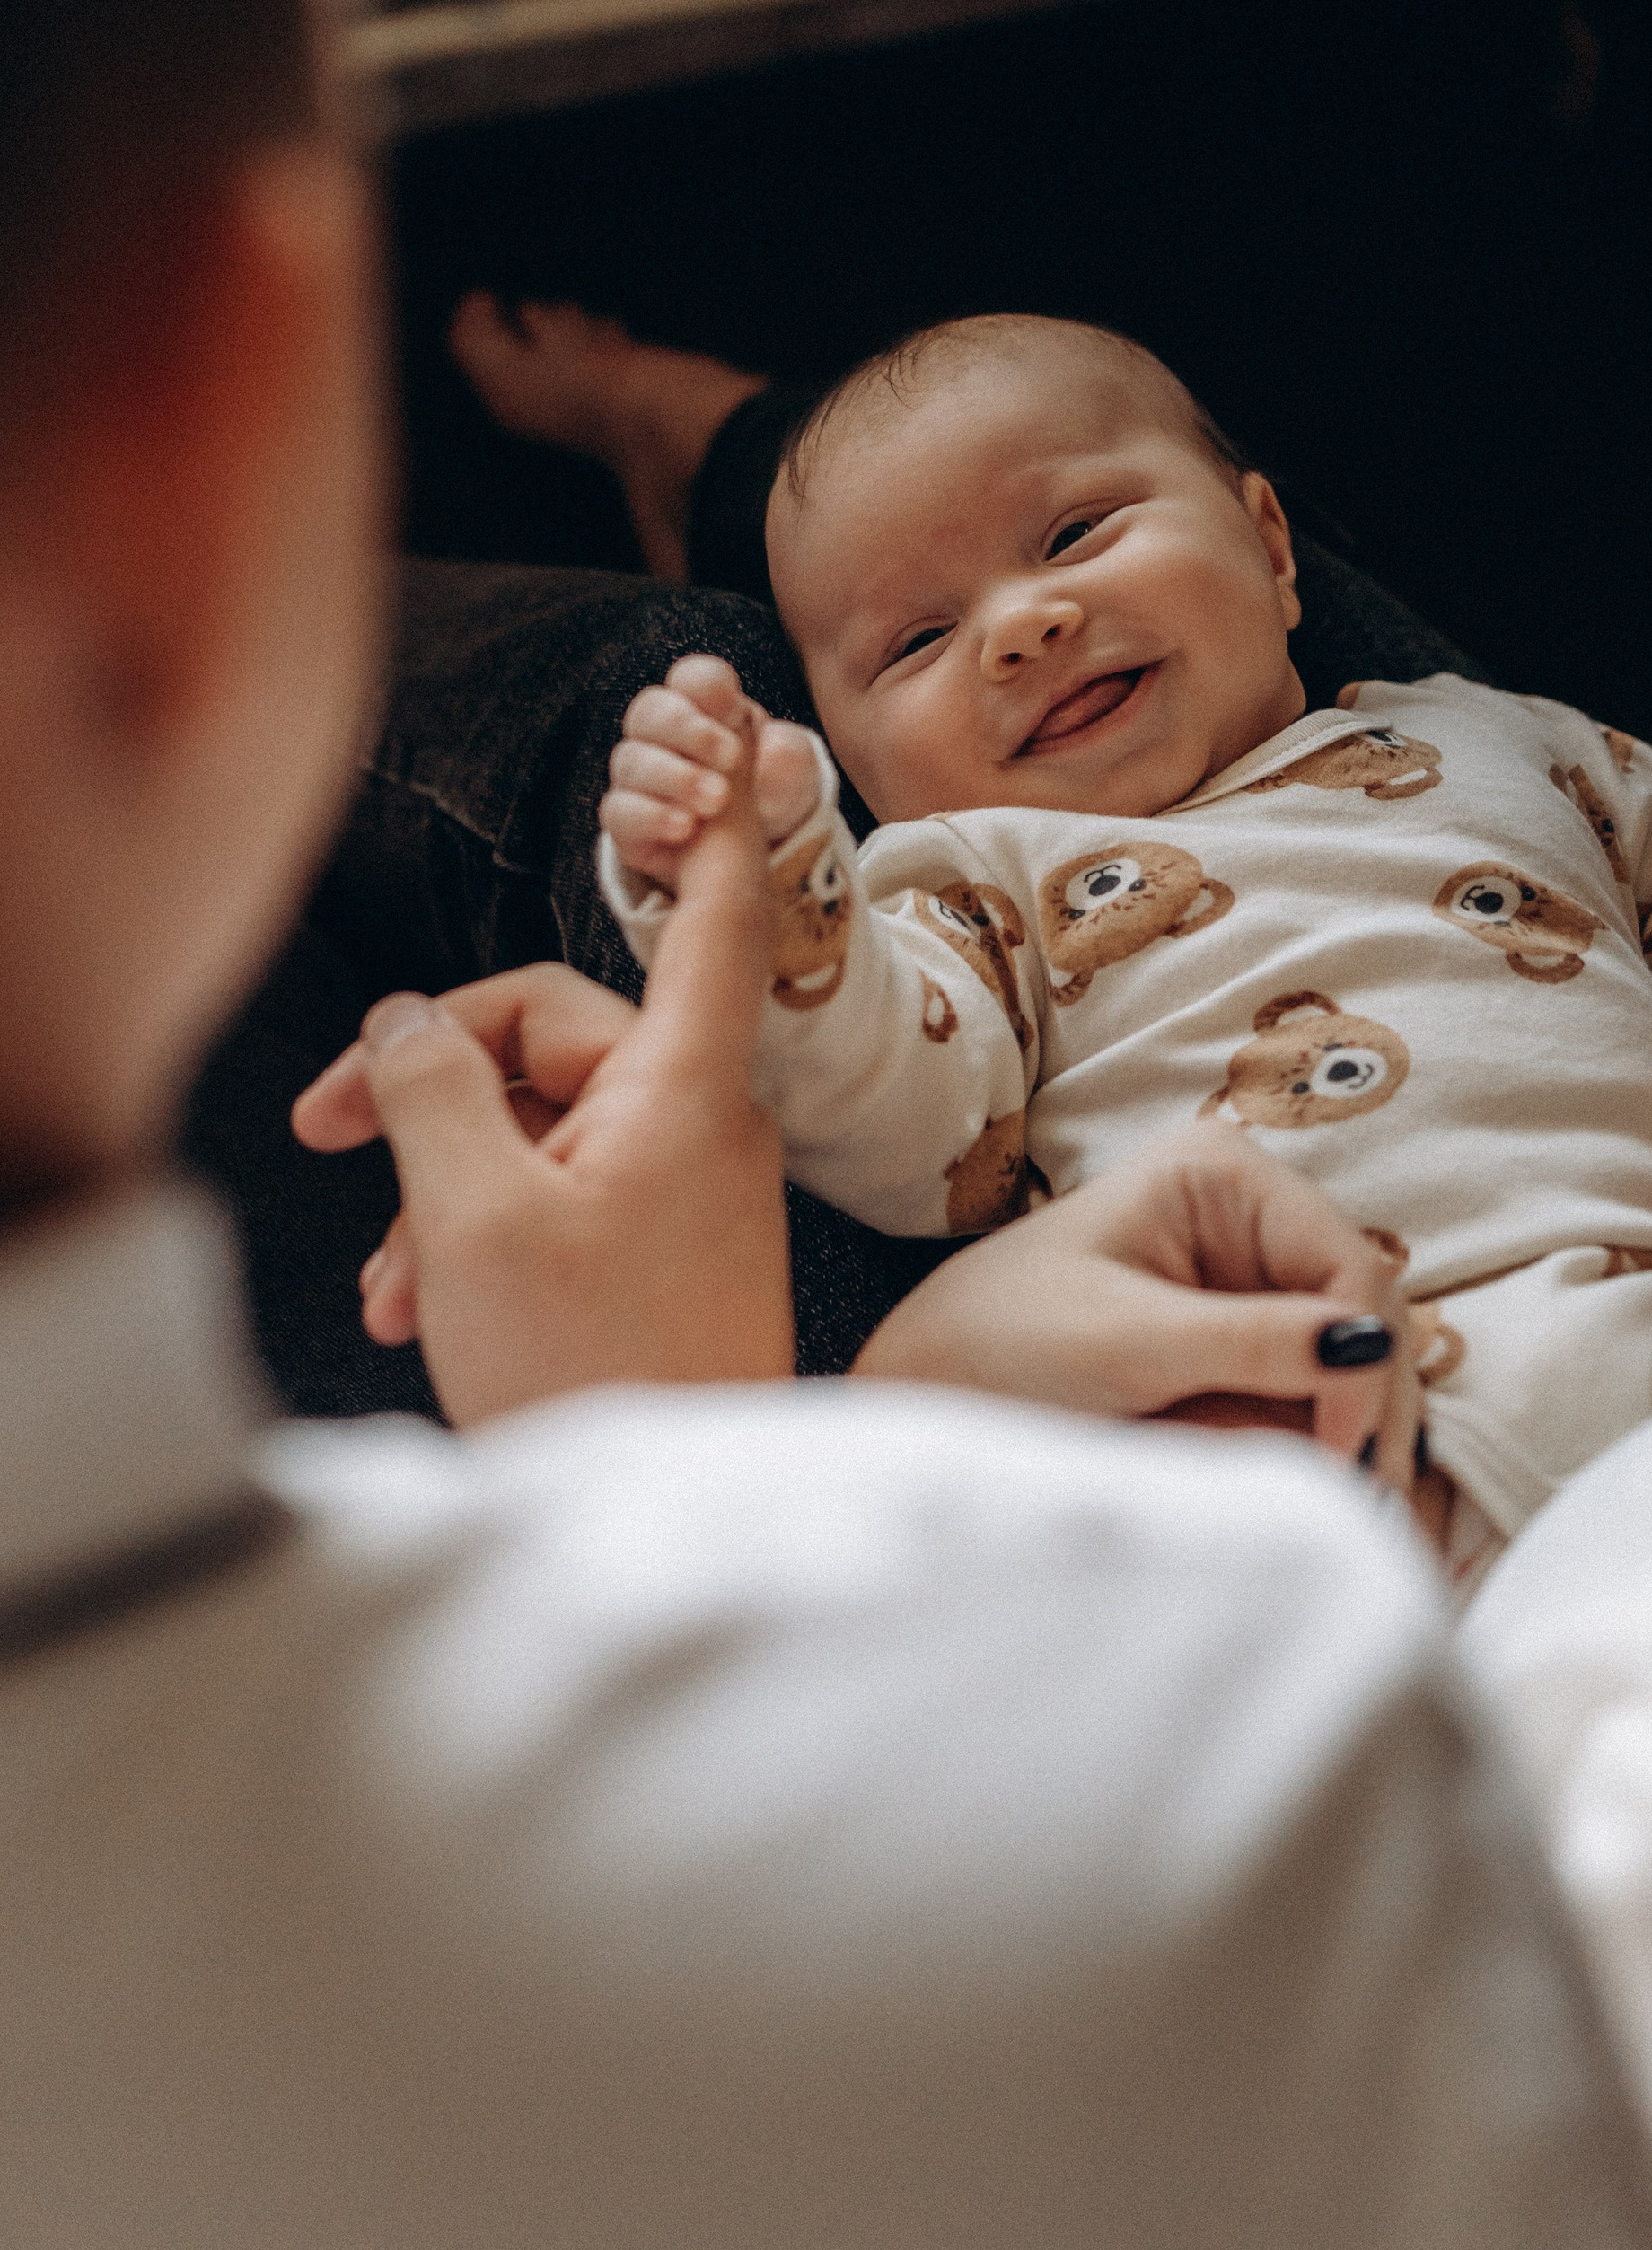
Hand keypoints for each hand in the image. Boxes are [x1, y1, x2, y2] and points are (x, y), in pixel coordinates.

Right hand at [290, 719, 796, 1421]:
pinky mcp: (661, 1257)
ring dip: (443, 1188)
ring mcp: (685, 1192)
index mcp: (683, 1086)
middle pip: (555, 1030)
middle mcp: (698, 1123)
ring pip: (538, 1130)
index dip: (709, 814)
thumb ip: (432, 1090)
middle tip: (327, 1132)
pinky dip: (481, 1238)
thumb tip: (404, 1018)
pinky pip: (558, 1200)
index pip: (708, 912)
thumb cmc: (592, 1366)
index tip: (727, 724)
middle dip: (432, 1080)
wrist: (672, 1525)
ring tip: (388, 1284)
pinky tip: (420, 1309)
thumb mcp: (478, 1213)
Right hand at [601, 652, 821, 892]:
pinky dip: (652, 816)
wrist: (754, 841)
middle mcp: (661, 735)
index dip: (708, 688)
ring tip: (717, 800)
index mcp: (705, 706)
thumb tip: (770, 755)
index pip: (692, 678)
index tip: (733, 712)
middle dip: (689, 730)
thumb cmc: (768, 789)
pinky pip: (619, 811)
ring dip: (676, 777)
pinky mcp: (627, 822)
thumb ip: (787, 756)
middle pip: (650, 711)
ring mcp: (638, 777)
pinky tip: (685, 827)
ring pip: (631, 761)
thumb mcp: (790, 772)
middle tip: (732, 758)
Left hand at [853, 1124, 1411, 1463]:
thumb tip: (1368, 1346)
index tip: (1341, 1455)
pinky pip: (1314, 1400)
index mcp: (1224, 1177)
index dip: (1362, 1360)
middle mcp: (1254, 1221)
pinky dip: (1320, 1447)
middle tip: (1355, 1502)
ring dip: (1351, 1435)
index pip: (1348, 1266)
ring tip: (1337, 1509)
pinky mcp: (1245, 1350)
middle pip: (1365, 1316)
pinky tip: (1312, 1493)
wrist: (930, 1394)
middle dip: (1367, 1405)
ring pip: (1351, 1365)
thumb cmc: (999, 1343)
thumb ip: (1249, 1344)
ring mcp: (1253, 1287)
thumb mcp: (1125, 1344)